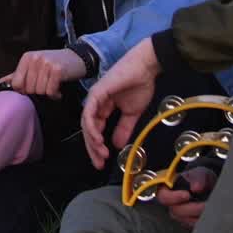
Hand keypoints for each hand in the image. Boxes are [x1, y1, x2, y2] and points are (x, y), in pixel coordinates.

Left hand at [4, 48, 87, 97]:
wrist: (75, 58)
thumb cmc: (53, 63)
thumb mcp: (33, 66)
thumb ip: (17, 75)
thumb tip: (0, 83)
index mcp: (26, 58)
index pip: (17, 83)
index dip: (25, 90)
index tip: (33, 87)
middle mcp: (35, 58)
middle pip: (29, 89)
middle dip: (38, 91)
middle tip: (46, 86)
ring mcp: (46, 63)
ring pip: (40, 91)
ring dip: (48, 93)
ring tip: (53, 86)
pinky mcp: (58, 70)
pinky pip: (51, 91)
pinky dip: (55, 94)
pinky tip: (58, 89)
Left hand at [81, 37, 160, 167]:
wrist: (145, 68)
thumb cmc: (139, 85)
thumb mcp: (132, 113)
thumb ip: (124, 128)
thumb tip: (118, 145)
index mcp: (103, 107)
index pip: (95, 129)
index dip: (97, 147)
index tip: (102, 162)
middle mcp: (96, 103)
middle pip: (88, 128)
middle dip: (92, 148)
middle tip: (99, 163)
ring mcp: (95, 97)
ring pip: (86, 122)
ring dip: (92, 140)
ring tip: (101, 153)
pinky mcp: (97, 92)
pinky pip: (89, 111)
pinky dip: (91, 126)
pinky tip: (97, 138)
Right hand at [156, 166, 217, 228]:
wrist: (207, 188)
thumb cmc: (199, 179)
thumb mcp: (200, 173)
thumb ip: (198, 178)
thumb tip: (196, 188)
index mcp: (168, 189)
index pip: (163, 196)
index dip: (173, 197)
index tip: (187, 195)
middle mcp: (172, 204)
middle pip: (176, 211)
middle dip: (192, 208)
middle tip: (205, 204)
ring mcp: (180, 215)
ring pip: (186, 221)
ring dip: (199, 216)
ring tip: (211, 208)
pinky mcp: (189, 223)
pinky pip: (194, 226)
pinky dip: (203, 221)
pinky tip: (211, 214)